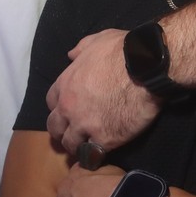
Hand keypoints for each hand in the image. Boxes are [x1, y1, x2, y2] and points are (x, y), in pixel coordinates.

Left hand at [46, 29, 160, 155]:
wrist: (144, 67)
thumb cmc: (121, 50)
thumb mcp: (95, 41)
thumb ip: (80, 50)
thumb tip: (71, 55)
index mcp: (66, 83)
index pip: (51, 101)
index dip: (59, 107)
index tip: (68, 110)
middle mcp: (69, 107)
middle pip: (55, 127)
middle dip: (62, 131)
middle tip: (73, 134)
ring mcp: (85, 125)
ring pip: (70, 144)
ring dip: (77, 146)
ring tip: (87, 147)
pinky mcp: (104, 139)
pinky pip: (92, 154)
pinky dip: (95, 156)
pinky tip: (101, 154)